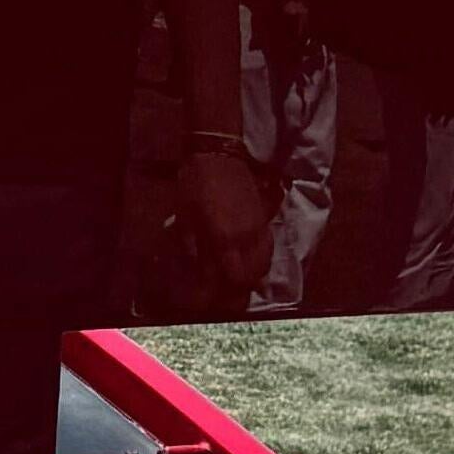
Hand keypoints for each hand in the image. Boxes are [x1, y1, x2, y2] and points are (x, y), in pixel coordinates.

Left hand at [180, 144, 269, 285]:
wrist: (219, 156)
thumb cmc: (195, 185)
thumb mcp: (184, 217)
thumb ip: (191, 246)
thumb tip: (197, 269)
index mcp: (224, 239)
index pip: (234, 277)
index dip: (226, 291)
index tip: (215, 297)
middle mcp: (246, 238)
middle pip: (254, 274)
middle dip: (242, 286)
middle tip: (228, 290)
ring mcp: (259, 228)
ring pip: (265, 262)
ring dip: (254, 273)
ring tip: (239, 277)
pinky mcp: (265, 218)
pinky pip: (268, 247)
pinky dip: (261, 258)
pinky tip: (250, 258)